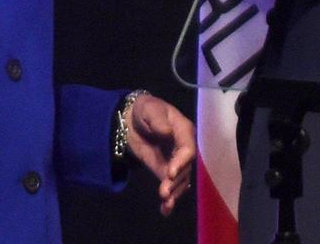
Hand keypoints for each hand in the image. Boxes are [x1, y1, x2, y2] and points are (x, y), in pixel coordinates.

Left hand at [125, 94, 195, 216]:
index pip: (188, 149)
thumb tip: (167, 132)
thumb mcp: (149, 110)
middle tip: (164, 193)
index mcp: (184, 130)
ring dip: (174, 192)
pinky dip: (170, 198)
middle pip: (186, 168)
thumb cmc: (145, 110)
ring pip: (181, 180)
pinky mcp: (166, 170)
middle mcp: (184, 148)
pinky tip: (165, 210)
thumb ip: (158, 121)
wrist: (132, 119)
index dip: (181, 162)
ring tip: (165, 204)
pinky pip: (171, 185)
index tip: (170, 173)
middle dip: (176, 181)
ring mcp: (176, 161)